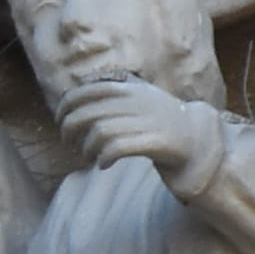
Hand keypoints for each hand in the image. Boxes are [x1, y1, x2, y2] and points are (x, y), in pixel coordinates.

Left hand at [61, 78, 225, 190]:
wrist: (195, 136)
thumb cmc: (157, 118)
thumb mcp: (136, 96)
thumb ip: (109, 93)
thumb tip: (70, 101)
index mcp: (127, 89)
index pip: (84, 92)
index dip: (65, 106)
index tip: (59, 120)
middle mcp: (135, 102)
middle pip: (85, 115)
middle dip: (69, 131)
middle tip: (69, 143)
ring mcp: (145, 121)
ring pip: (99, 133)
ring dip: (87, 149)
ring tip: (89, 156)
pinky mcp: (154, 141)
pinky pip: (116, 149)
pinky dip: (103, 159)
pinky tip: (103, 164)